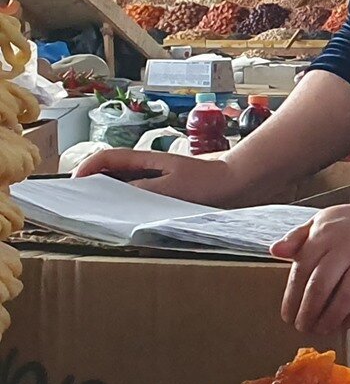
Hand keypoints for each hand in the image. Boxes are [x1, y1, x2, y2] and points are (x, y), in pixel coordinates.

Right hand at [74, 146, 254, 204]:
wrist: (242, 184)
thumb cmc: (210, 182)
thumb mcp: (172, 187)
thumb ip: (142, 189)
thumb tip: (113, 194)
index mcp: (146, 160)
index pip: (106, 159)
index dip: (86, 169)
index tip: (73, 186)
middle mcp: (148, 170)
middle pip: (110, 174)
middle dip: (92, 187)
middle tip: (78, 207)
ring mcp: (157, 182)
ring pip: (123, 188)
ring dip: (109, 200)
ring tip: (97, 217)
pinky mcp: (166, 196)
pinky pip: (140, 201)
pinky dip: (128, 209)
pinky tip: (126, 224)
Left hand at [273, 196, 349, 334]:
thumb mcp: (325, 220)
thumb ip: (298, 236)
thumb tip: (275, 251)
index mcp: (327, 232)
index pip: (302, 270)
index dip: (292, 297)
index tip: (288, 315)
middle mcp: (349, 244)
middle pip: (322, 285)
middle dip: (309, 312)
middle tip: (304, 327)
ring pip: (348, 296)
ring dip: (332, 318)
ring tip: (324, 328)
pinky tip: (349, 322)